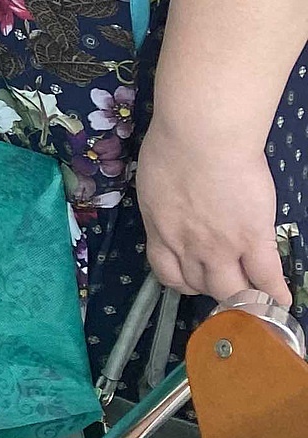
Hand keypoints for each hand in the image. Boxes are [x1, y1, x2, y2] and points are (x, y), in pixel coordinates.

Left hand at [136, 111, 292, 303]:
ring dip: (242, 296)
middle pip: (200, 286)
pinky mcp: (253, 239)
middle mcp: (188, 246)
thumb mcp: (154, 183)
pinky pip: (266, 277)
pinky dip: (274, 294)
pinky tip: (282, 300)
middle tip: (226, 282)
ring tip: (254, 297)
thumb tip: (175, 209)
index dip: (184, 282)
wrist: (201, 136)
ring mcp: (221, 247)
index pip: (168, 273)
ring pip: (231, 290)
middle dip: (212, 289)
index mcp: (161, 230)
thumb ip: (165, 206)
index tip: (195, 279)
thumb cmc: (172, 146)